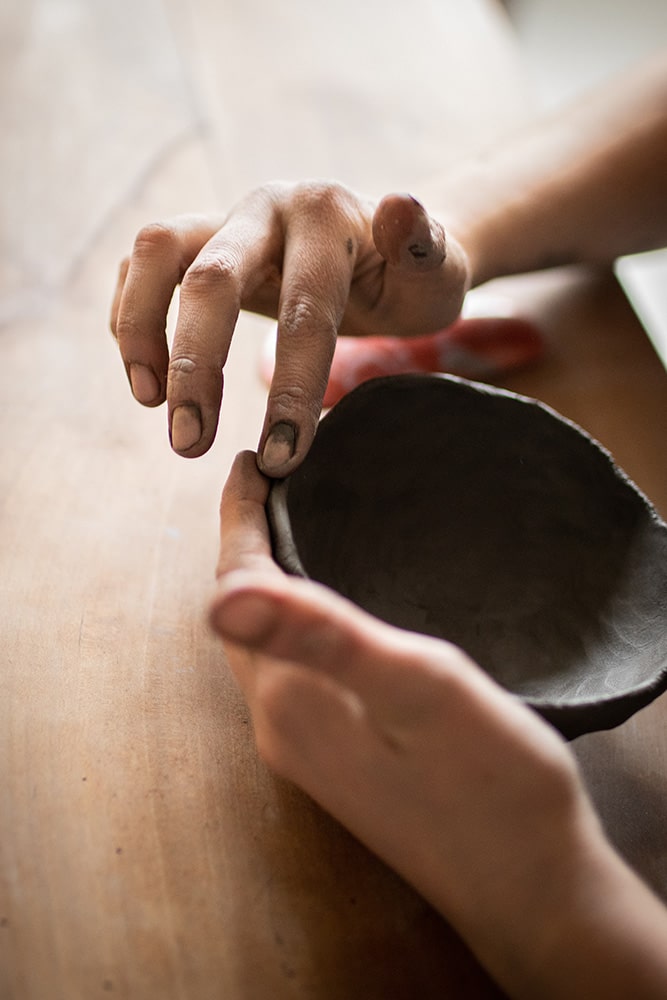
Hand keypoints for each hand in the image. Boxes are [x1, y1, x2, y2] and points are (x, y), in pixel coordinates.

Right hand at [110, 182, 469, 475]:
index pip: (304, 310)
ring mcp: (227, 218)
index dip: (291, 389)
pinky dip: (132, 314)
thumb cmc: (412, 280)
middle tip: (190, 446)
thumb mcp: (436, 272)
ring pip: (157, 253)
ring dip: (141, 332)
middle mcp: (268, 207)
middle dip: (197, 369)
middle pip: (212, 279)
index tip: (283, 458)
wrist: (382, 251)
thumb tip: (401, 204)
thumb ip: (422, 247)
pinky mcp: (199, 238)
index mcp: (327, 218)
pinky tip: (149, 378)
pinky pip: (144, 264)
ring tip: (151, 404)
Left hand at [209, 452, 630, 995]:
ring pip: (268, 643)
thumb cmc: (489, 785)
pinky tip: (331, 610)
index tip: (250, 463)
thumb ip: (320, 636)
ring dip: (272, 582)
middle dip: (248, 545)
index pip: (239, 586)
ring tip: (298, 529)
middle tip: (273, 485)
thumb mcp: (415, 689)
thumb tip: (219, 595)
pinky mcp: (338, 761)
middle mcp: (281, 726)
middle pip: (244, 613)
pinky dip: (298, 620)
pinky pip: (295, 670)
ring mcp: (307, 750)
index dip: (239, 520)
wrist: (531, 885)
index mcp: (288, 698)